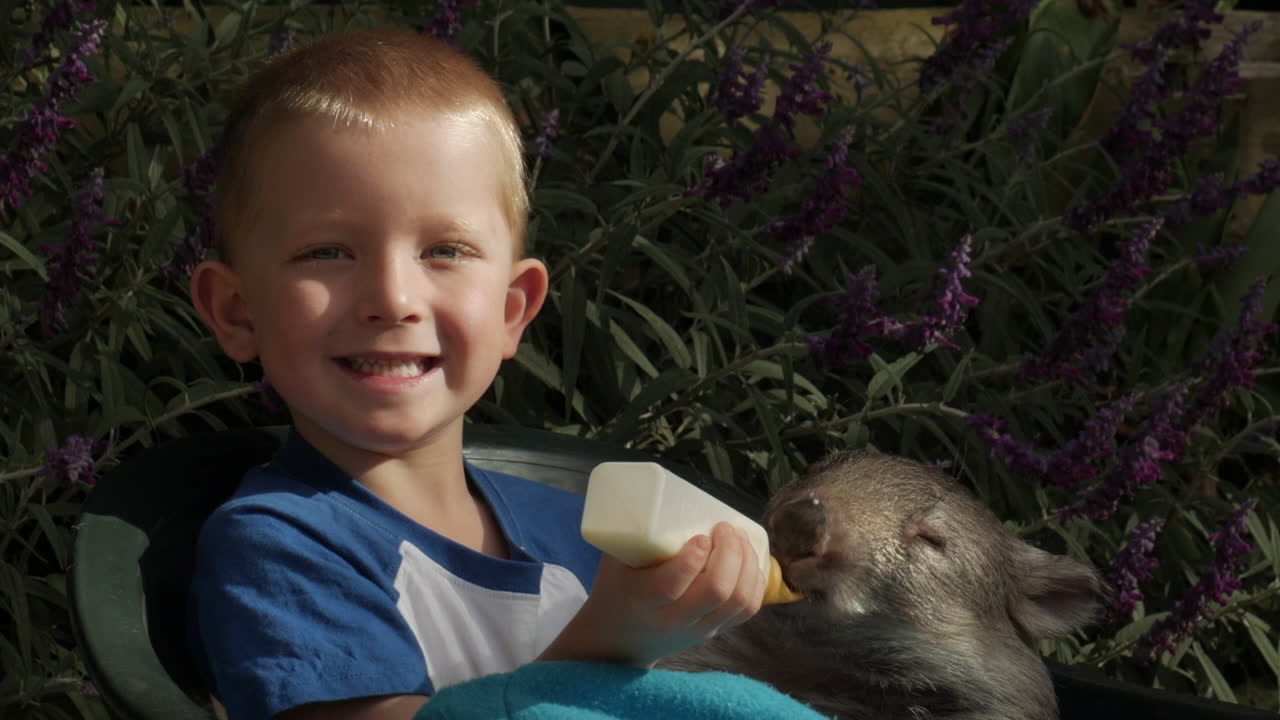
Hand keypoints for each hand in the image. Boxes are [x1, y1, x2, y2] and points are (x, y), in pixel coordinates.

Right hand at [540, 522, 764, 667]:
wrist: (621, 638)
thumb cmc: (617, 587)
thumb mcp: (615, 559)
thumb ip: (636, 531)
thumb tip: (656, 487)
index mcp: (643, 600)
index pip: (671, 585)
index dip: (692, 559)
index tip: (701, 535)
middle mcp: (674, 620)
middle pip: (716, 592)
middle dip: (730, 554)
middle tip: (725, 528)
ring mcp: (699, 629)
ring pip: (738, 601)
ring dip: (747, 564)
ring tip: (740, 539)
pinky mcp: (716, 631)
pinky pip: (747, 609)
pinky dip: (756, 581)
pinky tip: (750, 559)